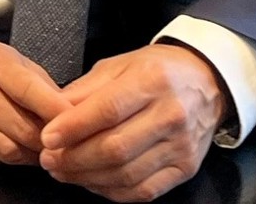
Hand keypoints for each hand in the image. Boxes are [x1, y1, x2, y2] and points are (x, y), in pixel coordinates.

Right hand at [0, 37, 71, 165]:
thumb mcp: (15, 60)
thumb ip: (41, 86)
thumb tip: (68, 114)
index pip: (30, 91)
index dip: (56, 111)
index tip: (76, 122)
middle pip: (22, 128)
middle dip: (47, 139)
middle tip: (61, 143)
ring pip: (7, 149)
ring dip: (28, 153)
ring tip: (38, 147)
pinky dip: (5, 155)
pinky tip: (10, 144)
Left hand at [38, 45, 230, 200]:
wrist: (207, 82)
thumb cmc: (157, 69)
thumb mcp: (120, 64)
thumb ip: (86, 90)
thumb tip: (53, 114)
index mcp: (153, 80)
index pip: (109, 110)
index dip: (74, 127)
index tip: (48, 137)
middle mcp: (171, 114)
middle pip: (116, 147)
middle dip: (75, 158)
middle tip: (49, 159)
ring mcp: (181, 146)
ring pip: (127, 174)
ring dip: (88, 178)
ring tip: (64, 172)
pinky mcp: (185, 169)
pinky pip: (143, 190)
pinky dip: (112, 192)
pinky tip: (92, 182)